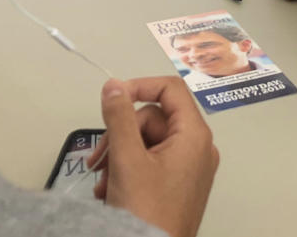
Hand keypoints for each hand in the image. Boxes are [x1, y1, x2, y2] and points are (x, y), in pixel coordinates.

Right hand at [90, 78, 218, 236]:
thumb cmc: (146, 211)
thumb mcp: (127, 159)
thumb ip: (119, 118)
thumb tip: (114, 86)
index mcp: (194, 135)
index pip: (171, 90)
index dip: (140, 87)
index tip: (112, 99)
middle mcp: (197, 148)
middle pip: (153, 119)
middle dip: (120, 136)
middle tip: (99, 160)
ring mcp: (189, 168)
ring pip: (147, 143)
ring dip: (119, 157)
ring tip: (104, 183)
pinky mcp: (178, 186)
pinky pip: (151, 164)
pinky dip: (128, 172)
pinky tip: (111, 191)